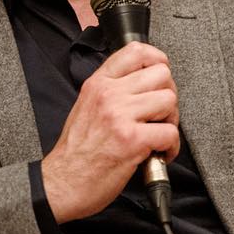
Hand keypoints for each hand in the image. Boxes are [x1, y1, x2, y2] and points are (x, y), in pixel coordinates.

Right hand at [42, 42, 180, 223]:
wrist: (62, 182)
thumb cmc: (76, 151)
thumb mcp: (85, 106)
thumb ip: (111, 90)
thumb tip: (141, 84)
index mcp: (98, 84)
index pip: (135, 52)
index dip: (157, 60)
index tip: (161, 75)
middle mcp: (109, 95)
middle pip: (161, 75)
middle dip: (168, 94)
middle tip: (161, 114)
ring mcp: (120, 116)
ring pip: (169, 101)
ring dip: (171, 120)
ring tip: (159, 134)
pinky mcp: (132, 140)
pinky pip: (170, 132)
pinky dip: (171, 146)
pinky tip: (159, 153)